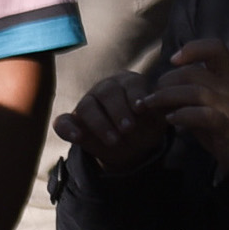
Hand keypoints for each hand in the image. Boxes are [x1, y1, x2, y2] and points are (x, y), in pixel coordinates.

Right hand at [52, 69, 169, 175]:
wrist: (132, 147)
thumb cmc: (147, 126)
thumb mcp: (157, 120)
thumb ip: (159, 112)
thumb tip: (166, 104)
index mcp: (129, 82)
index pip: (130, 83)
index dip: (135, 95)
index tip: (141, 109)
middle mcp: (106, 88)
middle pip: (107, 92)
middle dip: (118, 110)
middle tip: (129, 129)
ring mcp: (87, 103)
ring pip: (86, 105)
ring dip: (100, 123)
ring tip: (114, 140)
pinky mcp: (72, 121)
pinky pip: (62, 122)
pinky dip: (67, 129)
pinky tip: (77, 138)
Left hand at [150, 39, 228, 177]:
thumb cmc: (224, 125)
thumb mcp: (211, 102)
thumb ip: (192, 91)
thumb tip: (161, 85)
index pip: (216, 48)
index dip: (193, 48)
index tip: (173, 60)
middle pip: (194, 73)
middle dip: (166, 82)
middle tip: (151, 95)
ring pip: (194, 92)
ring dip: (166, 97)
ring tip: (151, 106)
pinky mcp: (227, 125)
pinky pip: (201, 115)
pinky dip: (181, 115)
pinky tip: (170, 120)